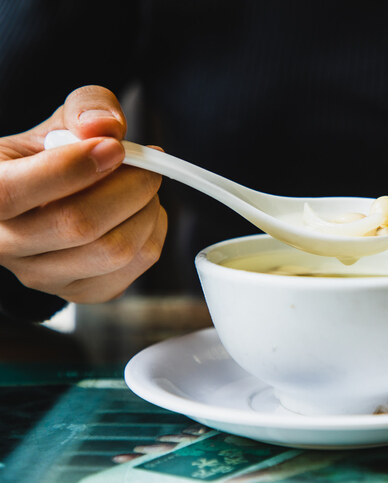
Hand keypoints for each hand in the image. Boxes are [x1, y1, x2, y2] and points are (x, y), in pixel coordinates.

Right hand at [0, 85, 166, 302]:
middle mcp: (4, 244)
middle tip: (147, 164)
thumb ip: (85, 107)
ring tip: (142, 187)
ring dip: (147, 209)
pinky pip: (137, 266)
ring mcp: (42, 276)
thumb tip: (106, 127)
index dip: (71, 168)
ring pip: (115, 250)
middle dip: (130, 185)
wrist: (50, 198)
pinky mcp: (81, 292)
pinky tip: (140, 212)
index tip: (114, 147)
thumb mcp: (59, 120)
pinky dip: (154, 231)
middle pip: (79, 225)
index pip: (11, 192)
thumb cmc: (51, 156)